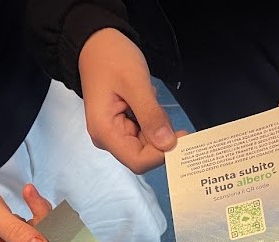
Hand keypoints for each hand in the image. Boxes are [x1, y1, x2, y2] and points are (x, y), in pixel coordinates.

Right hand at [0, 135, 50, 241]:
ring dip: (40, 216)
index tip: (62, 234)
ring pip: (33, 236)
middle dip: (45, 229)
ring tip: (31, 193)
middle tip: (40, 202)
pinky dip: (33, 210)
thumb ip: (16, 232)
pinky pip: (26, 225)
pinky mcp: (2, 228)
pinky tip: (28, 193)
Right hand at [78, 28, 187, 173]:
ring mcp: (116, 133)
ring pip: (149, 144)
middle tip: (161, 107)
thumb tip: (168, 144)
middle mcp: (108, 138)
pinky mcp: (124, 126)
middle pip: (145, 155)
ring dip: (158, 125)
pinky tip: (146, 100)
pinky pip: (146, 132)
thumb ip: (151, 115)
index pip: (138, 161)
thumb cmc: (111, 58)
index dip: (162, 153)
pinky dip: (154, 119)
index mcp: (105, 132)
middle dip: (161, 137)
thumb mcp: (135, 84)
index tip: (181, 135)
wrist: (97, 43)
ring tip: (148, 97)